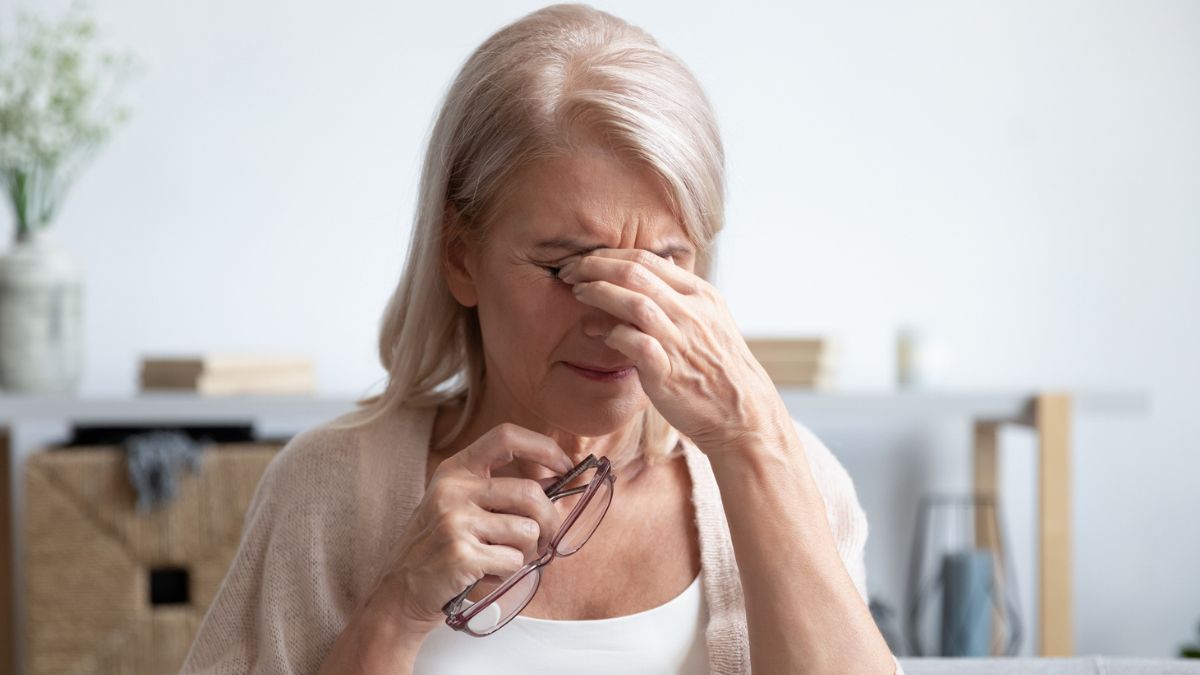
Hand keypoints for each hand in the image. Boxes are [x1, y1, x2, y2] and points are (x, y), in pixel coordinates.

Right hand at [365, 423, 573, 635]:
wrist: (401, 591)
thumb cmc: (440, 547)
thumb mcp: (459, 505)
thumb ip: (500, 492)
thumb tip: (559, 486)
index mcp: (456, 470)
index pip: (506, 437)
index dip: (542, 447)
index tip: (564, 465)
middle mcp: (453, 490)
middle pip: (530, 493)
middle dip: (551, 521)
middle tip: (548, 539)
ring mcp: (455, 521)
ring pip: (527, 532)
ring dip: (527, 553)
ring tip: (501, 559)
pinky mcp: (460, 554)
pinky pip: (513, 562)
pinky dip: (508, 573)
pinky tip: (485, 574)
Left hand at [557, 249, 786, 452]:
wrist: (741, 412)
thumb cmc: (719, 366)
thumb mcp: (711, 318)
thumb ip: (683, 292)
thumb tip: (664, 262)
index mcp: (700, 294)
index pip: (647, 259)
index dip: (609, 255)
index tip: (585, 260)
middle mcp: (691, 312)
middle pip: (636, 273)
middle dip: (595, 267)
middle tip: (569, 271)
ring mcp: (680, 341)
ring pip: (635, 303)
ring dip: (600, 293)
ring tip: (577, 293)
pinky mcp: (668, 373)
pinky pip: (636, 344)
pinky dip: (613, 334)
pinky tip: (598, 333)